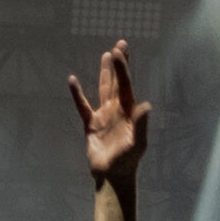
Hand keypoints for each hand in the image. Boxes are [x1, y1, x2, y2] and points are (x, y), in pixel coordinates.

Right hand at [68, 40, 149, 180]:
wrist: (112, 176)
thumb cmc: (128, 161)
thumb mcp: (137, 143)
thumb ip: (141, 124)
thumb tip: (146, 105)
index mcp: (129, 112)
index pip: (125, 86)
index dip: (122, 69)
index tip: (119, 52)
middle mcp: (117, 110)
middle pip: (118, 82)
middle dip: (119, 64)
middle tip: (120, 45)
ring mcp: (104, 116)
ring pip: (104, 89)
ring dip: (105, 73)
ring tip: (106, 55)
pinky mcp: (91, 124)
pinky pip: (82, 105)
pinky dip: (77, 94)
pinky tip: (73, 80)